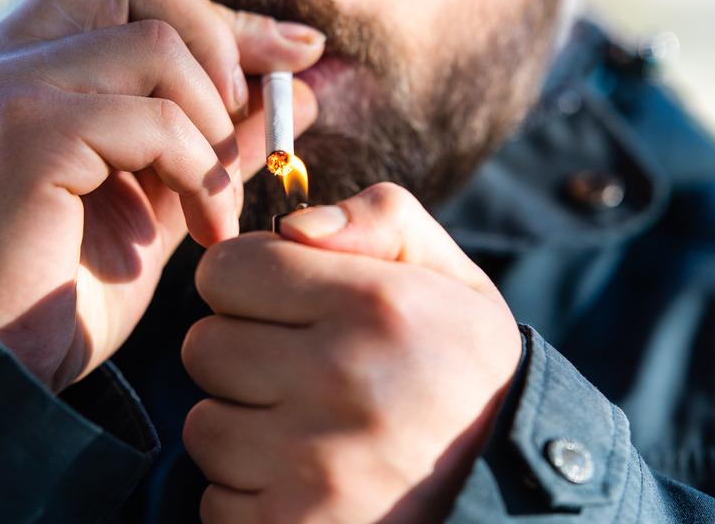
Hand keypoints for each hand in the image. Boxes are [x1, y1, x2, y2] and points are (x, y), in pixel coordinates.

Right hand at [0, 0, 323, 390]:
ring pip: (155, 47)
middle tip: (246, 124)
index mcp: (20, 60)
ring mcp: (2, 87)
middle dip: (217, 44)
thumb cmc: (69, 286)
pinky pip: (151, 119)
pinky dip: (197, 170)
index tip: (293, 54)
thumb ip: (218, 133)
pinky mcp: (22, 133)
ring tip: (221, 202)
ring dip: (212, 127)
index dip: (216, 15)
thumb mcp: (161, 195)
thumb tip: (301, 86)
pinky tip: (205, 231)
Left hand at [184, 183, 522, 522]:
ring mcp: (316, 466)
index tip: (284, 302)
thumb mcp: (453, 278)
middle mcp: (343, 379)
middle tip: (302, 370)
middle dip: (243, 352)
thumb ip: (380, 220)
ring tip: (309, 430)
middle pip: (203, 346)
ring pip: (203, 427)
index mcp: (376, 304)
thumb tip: (290, 226)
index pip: (224, 270)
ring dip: (244, 426)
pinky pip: (215, 500)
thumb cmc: (465, 371)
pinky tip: (308, 482)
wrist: (511, 489)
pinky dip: (252, 493)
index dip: (248, 281)